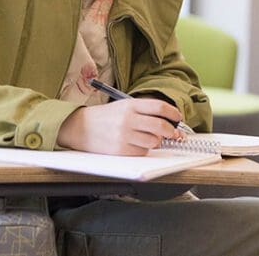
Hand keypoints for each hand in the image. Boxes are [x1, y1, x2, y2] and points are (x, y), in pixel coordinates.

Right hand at [57, 98, 182, 155]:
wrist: (81, 127)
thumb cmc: (106, 117)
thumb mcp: (123, 106)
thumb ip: (144, 111)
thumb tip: (168, 121)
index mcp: (130, 105)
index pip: (159, 107)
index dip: (173, 112)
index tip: (177, 117)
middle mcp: (128, 119)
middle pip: (160, 125)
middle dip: (171, 130)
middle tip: (173, 132)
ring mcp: (124, 136)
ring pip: (154, 141)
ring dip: (155, 141)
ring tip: (147, 137)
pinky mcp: (121, 150)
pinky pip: (142, 152)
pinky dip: (143, 150)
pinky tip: (134, 144)